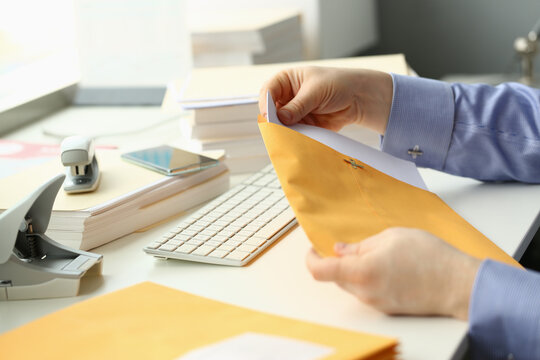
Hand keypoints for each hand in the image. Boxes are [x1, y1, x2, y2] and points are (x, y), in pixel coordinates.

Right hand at [258, 66, 392, 133]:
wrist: (358, 98)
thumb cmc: (337, 84)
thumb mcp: (316, 92)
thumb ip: (298, 106)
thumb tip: (281, 118)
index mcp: (286, 81)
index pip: (268, 91)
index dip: (266, 103)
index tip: (269, 116)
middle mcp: (287, 97)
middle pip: (272, 110)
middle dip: (274, 120)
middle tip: (277, 130)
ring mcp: (294, 112)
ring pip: (282, 124)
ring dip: (285, 131)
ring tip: (289, 137)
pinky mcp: (303, 125)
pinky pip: (294, 133)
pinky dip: (295, 138)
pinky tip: (297, 141)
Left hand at [306, 227, 481, 319]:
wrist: (459, 285)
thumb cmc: (429, 256)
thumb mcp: (391, 237)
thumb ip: (361, 245)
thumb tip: (340, 250)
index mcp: (361, 271)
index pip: (320, 271)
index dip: (311, 259)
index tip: (312, 249)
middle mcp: (365, 292)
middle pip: (336, 277)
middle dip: (338, 260)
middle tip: (352, 244)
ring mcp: (376, 303)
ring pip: (353, 284)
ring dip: (356, 269)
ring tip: (380, 253)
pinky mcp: (388, 308)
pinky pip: (368, 291)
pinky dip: (369, 278)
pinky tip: (389, 266)